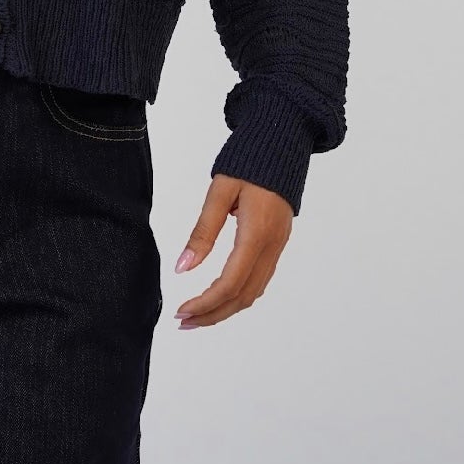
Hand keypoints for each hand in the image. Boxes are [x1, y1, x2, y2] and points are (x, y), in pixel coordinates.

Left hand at [172, 176, 293, 327]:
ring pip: (254, 291)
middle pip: (244, 296)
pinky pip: (260, 279)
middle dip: (213, 314)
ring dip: (226, 309)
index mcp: (257, 233)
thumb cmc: (247, 161)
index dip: (205, 303)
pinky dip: (239, 294)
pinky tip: (220, 296)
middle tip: (184, 322)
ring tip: (197, 315)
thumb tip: (182, 268)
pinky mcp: (278, 241)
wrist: (282, 141)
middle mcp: (272, 245)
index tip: (181, 312)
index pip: (230, 283)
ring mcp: (279, 245)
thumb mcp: (219, 192)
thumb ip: (202, 232)